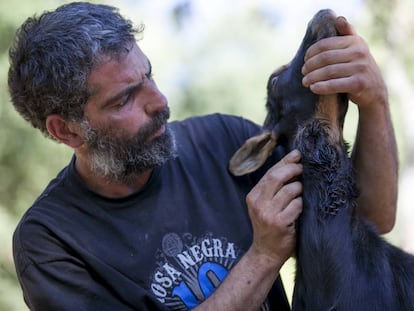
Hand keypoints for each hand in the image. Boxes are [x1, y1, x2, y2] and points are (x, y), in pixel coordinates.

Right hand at [246, 150, 302, 264]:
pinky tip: (303, 207)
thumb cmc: (269, 226)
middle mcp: (258, 203)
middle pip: (277, 176)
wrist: (266, 252)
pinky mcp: (279, 222)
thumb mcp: (265, 205)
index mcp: (253, 196)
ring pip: (290, 190)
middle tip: (304, 168)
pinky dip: (303, 203)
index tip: (297, 155)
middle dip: (293, 169)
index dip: (285, 162)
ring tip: (303, 192)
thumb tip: (292, 164)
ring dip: (300, 188)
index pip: (269, 172)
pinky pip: (297, 205)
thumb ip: (274, 188)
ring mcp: (268, 213)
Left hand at [301, 16, 387, 110]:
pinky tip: (313, 88)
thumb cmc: (358, 69)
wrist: (375, 91)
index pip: (325, 45)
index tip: (305, 60)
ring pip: (328, 71)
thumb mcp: (355, 49)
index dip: (311, 53)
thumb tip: (338, 19)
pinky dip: (321, 87)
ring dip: (312, 78)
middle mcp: (360, 52)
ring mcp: (361, 68)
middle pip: (325, 58)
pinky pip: (334, 84)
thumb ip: (347, 34)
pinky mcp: (360, 83)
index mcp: (355, 42)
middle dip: (310, 66)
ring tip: (305, 82)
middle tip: (303, 72)